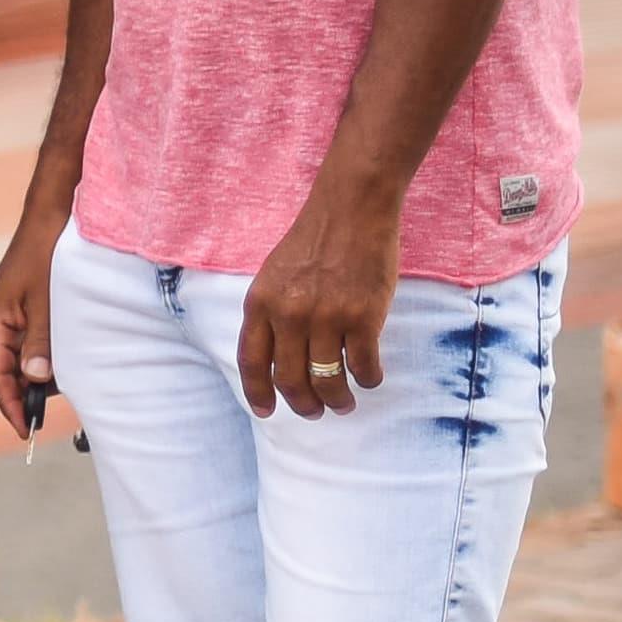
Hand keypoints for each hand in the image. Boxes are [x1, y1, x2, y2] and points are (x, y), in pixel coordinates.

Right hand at [0, 208, 60, 442]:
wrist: (51, 220)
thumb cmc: (46, 256)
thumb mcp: (47, 304)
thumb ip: (41, 343)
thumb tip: (35, 380)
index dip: (9, 403)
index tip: (22, 429)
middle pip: (2, 370)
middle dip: (22, 394)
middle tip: (43, 418)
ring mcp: (5, 314)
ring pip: (15, 358)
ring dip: (33, 375)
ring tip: (57, 391)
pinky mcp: (19, 310)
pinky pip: (24, 343)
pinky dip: (39, 358)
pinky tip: (58, 366)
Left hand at [237, 175, 401, 419]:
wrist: (352, 210)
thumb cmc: (315, 241)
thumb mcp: (275, 275)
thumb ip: (272, 313)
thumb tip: (278, 359)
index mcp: (260, 303)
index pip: (251, 362)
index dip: (258, 393)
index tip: (266, 412)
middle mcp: (288, 314)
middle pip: (290, 380)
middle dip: (303, 405)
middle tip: (315, 412)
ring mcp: (326, 317)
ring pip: (328, 381)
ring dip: (337, 400)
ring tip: (344, 404)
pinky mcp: (363, 317)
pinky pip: (363, 366)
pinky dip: (367, 380)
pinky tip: (369, 378)